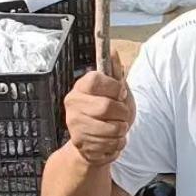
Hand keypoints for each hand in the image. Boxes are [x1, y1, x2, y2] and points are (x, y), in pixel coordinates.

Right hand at [64, 51, 134, 166]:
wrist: (95, 143)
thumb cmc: (109, 113)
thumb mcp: (116, 91)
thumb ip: (115, 73)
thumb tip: (113, 51)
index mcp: (81, 86)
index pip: (97, 80)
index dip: (114, 88)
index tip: (120, 93)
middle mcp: (73, 103)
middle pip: (106, 107)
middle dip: (122, 113)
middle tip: (122, 116)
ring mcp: (74, 124)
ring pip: (111, 128)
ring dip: (121, 130)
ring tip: (117, 129)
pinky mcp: (79, 143)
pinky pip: (109, 144)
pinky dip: (117, 144)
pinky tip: (110, 141)